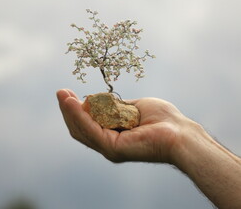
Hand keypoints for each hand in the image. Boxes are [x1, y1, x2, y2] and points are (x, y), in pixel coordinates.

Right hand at [57, 89, 199, 163]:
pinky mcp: (112, 148)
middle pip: (80, 128)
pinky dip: (79, 115)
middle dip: (69, 109)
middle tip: (61, 92)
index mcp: (114, 136)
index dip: (77, 110)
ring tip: (62, 94)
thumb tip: (100, 100)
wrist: (180, 133)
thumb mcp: (133, 108)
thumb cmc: (163, 120)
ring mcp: (110, 148)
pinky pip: (91, 129)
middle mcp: (109, 144)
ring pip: (82, 129)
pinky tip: (72, 102)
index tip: (70, 94)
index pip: (88, 124)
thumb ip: (116, 106)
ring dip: (70, 111)